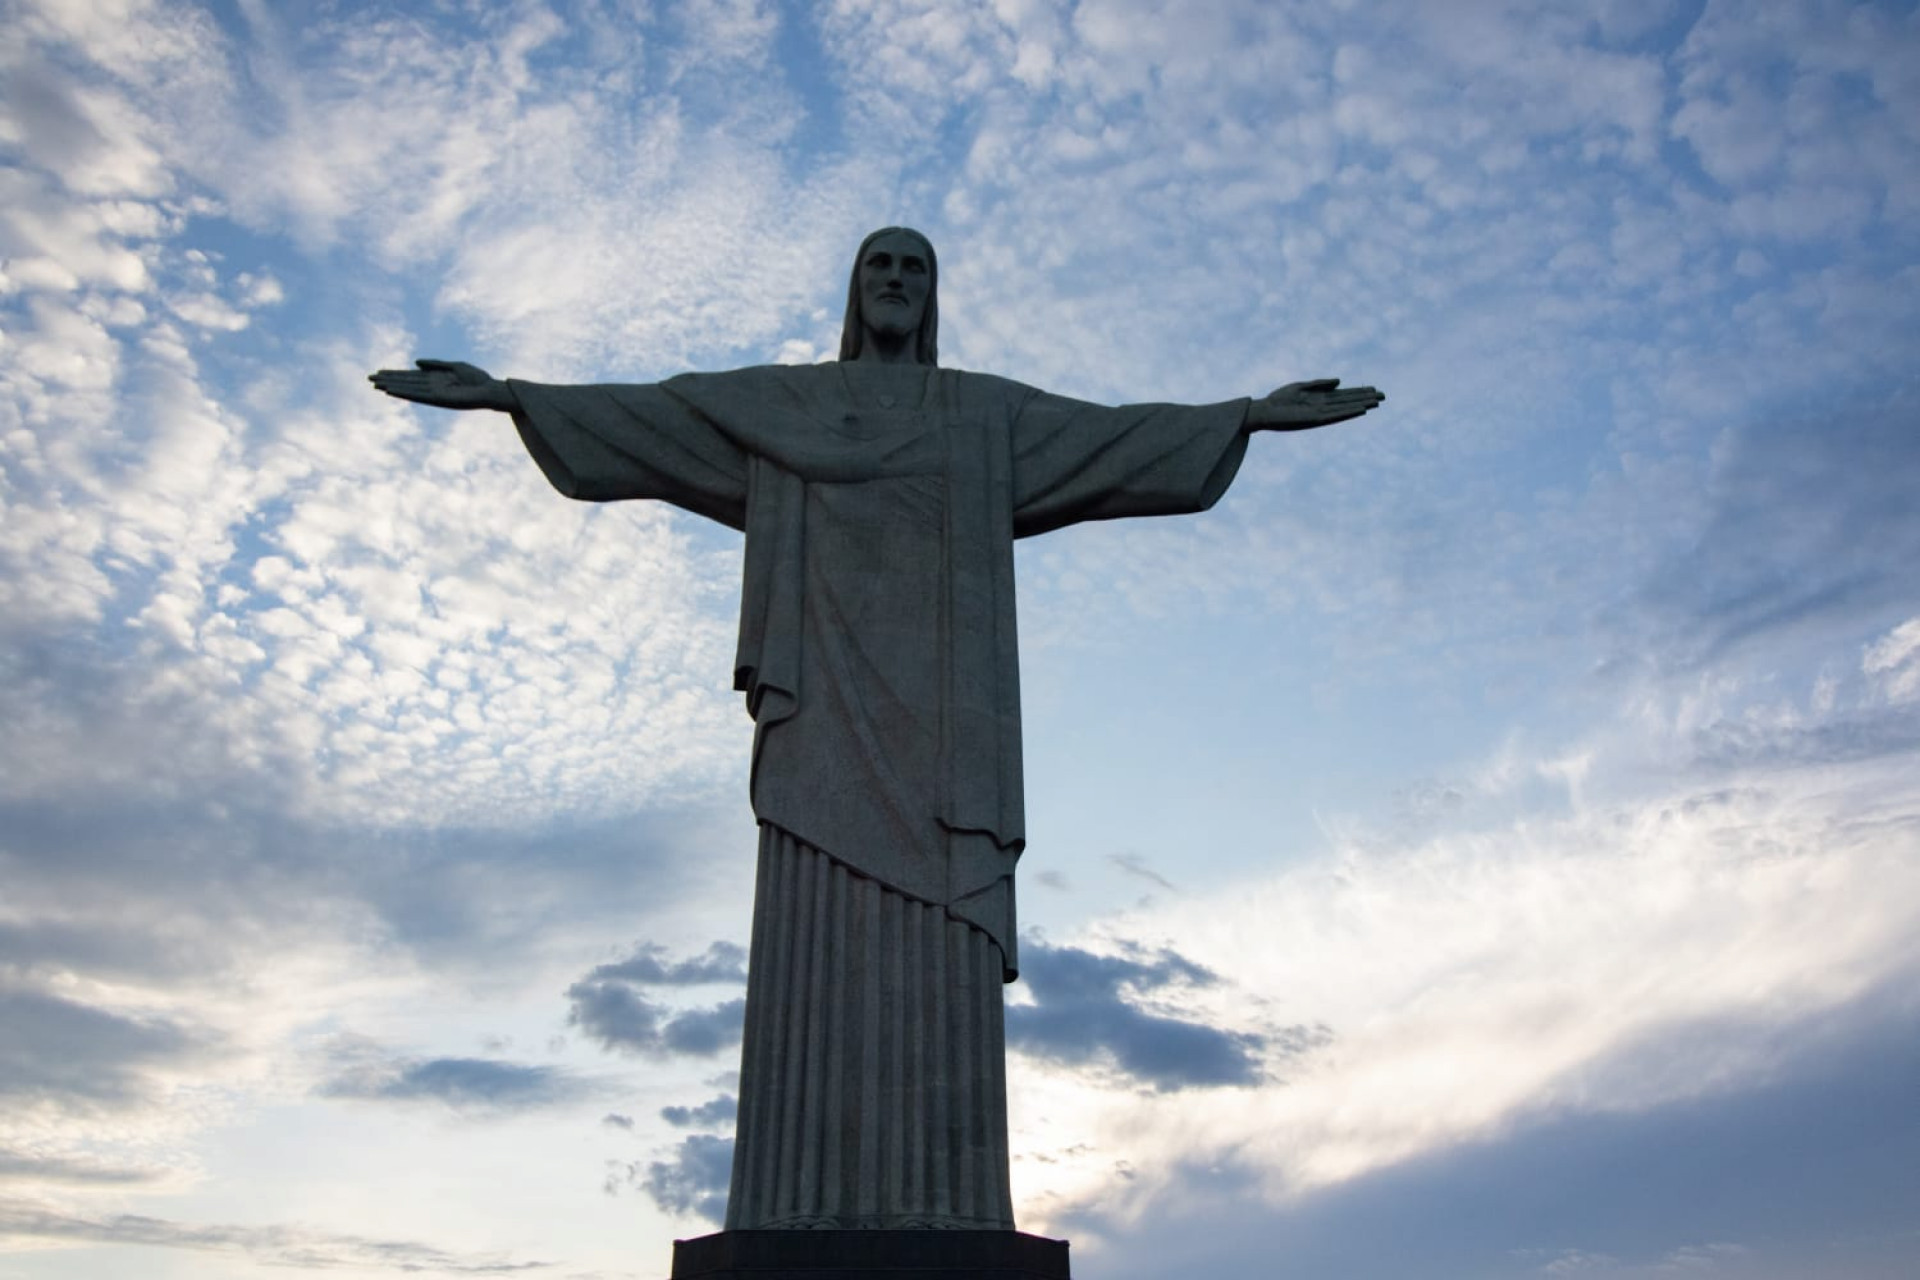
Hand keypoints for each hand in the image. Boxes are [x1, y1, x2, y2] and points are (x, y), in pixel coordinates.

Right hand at [368, 359, 515, 411]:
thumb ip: (435, 364)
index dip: (395, 374)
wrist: (490, 390)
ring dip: (392, 386)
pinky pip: (418, 395)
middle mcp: (432, 387)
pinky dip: (405, 393)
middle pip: (406, 382)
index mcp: (435, 378)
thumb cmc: (477, 378)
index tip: (380, 372)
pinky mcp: (438, 399)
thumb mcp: (454, 366)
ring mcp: (434, 393)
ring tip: (376, 385)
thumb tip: (415, 363)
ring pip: (408, 389)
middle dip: (388, 380)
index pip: (410, 376)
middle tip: (369, 378)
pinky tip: (392, 391)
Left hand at [1247, 379, 1384, 431]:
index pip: (1344, 394)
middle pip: (1348, 401)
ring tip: (1376, 403)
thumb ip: (1320, 384)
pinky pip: (1335, 416)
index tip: (1374, 389)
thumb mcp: (1300, 387)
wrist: (1264, 411)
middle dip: (1365, 398)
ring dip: (1360, 405)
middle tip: (1383, 396)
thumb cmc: (1279, 399)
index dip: (1359, 392)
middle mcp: (1323, 406)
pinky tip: (1359, 410)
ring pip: (1345, 408)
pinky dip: (1347, 412)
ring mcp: (1320, 413)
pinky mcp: (1314, 419)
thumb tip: (1340, 381)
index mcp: (1320, 398)